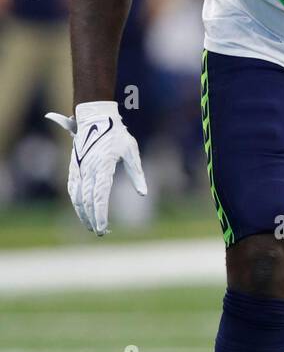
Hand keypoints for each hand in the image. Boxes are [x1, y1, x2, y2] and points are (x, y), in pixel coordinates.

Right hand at [45, 100, 146, 233]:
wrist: (95, 118)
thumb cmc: (116, 134)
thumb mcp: (131, 151)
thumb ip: (136, 172)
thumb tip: (143, 193)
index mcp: (102, 166)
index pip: (100, 197)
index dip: (100, 214)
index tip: (103, 228)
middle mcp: (88, 170)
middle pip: (87, 201)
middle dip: (92, 219)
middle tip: (100, 232)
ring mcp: (78, 169)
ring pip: (77, 197)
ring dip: (82, 214)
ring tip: (90, 226)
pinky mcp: (74, 167)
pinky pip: (72, 188)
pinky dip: (76, 202)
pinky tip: (81, 210)